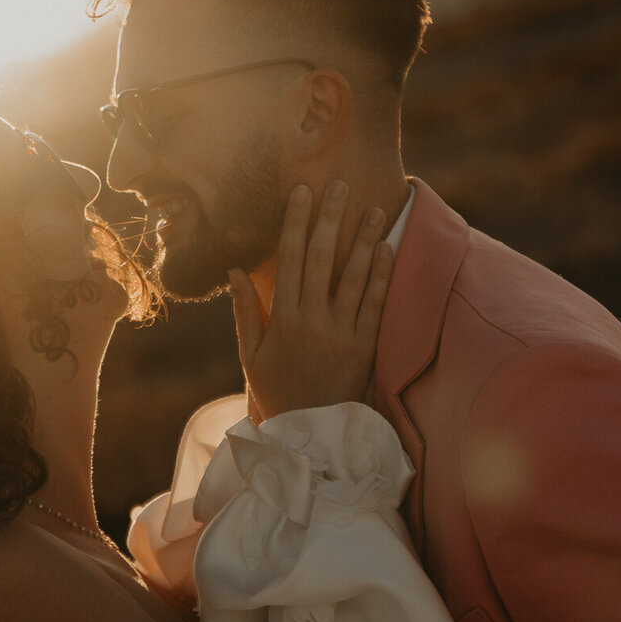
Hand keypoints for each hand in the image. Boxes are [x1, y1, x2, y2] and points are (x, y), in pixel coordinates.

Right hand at [230, 182, 392, 421]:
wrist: (309, 437)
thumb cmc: (276, 392)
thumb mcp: (251, 355)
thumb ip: (245, 311)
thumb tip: (235, 269)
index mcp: (282, 319)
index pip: (290, 259)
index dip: (296, 222)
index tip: (302, 192)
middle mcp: (312, 321)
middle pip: (323, 258)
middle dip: (331, 218)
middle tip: (340, 184)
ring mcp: (341, 333)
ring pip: (353, 277)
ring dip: (364, 239)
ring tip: (373, 207)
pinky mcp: (365, 347)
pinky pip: (375, 305)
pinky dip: (380, 276)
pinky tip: (386, 249)